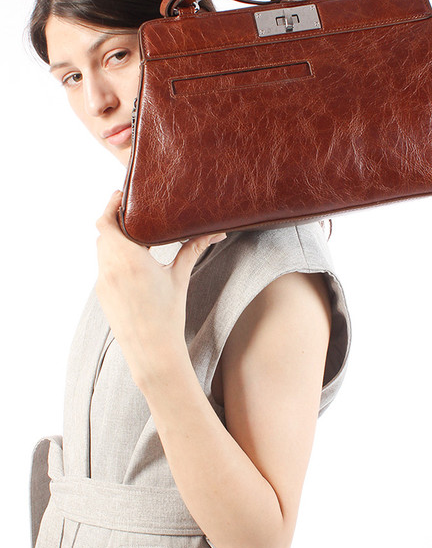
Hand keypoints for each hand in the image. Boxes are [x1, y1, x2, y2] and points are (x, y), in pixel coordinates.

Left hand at [95, 190, 225, 381]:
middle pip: (102, 232)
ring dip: (113, 239)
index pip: (107, 222)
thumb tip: (214, 232)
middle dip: (115, 220)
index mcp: (129, 259)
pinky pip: (103, 266)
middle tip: (133, 212)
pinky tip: (131, 260)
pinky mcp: (103, 294)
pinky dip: (113, 257)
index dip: (111, 205)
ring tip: (133, 234)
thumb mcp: (179, 278)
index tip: (123, 195)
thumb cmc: (168, 315)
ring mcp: (103, 282)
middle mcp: (110, 268)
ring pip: (101, 249)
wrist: (152, 352)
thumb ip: (193, 249)